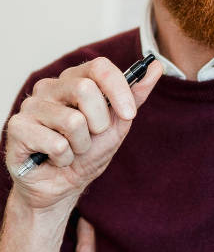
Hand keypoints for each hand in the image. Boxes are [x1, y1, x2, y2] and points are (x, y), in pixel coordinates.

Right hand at [4, 57, 161, 215]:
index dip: (119, 90)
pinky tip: (55, 158)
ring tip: (72, 149)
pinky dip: (65, 158)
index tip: (129, 114)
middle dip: (99, 123)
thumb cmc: (88, 152)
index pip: (99, 67)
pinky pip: (56, 143)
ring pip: (72, 121)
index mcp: (75, 80)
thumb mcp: (118, 124)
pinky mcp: (17, 127)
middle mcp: (50, 87)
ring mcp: (31, 106)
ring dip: (81, 145)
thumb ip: (135, 96)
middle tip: (92, 136)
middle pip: (85, 89)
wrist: (63, 185)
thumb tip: (157, 66)